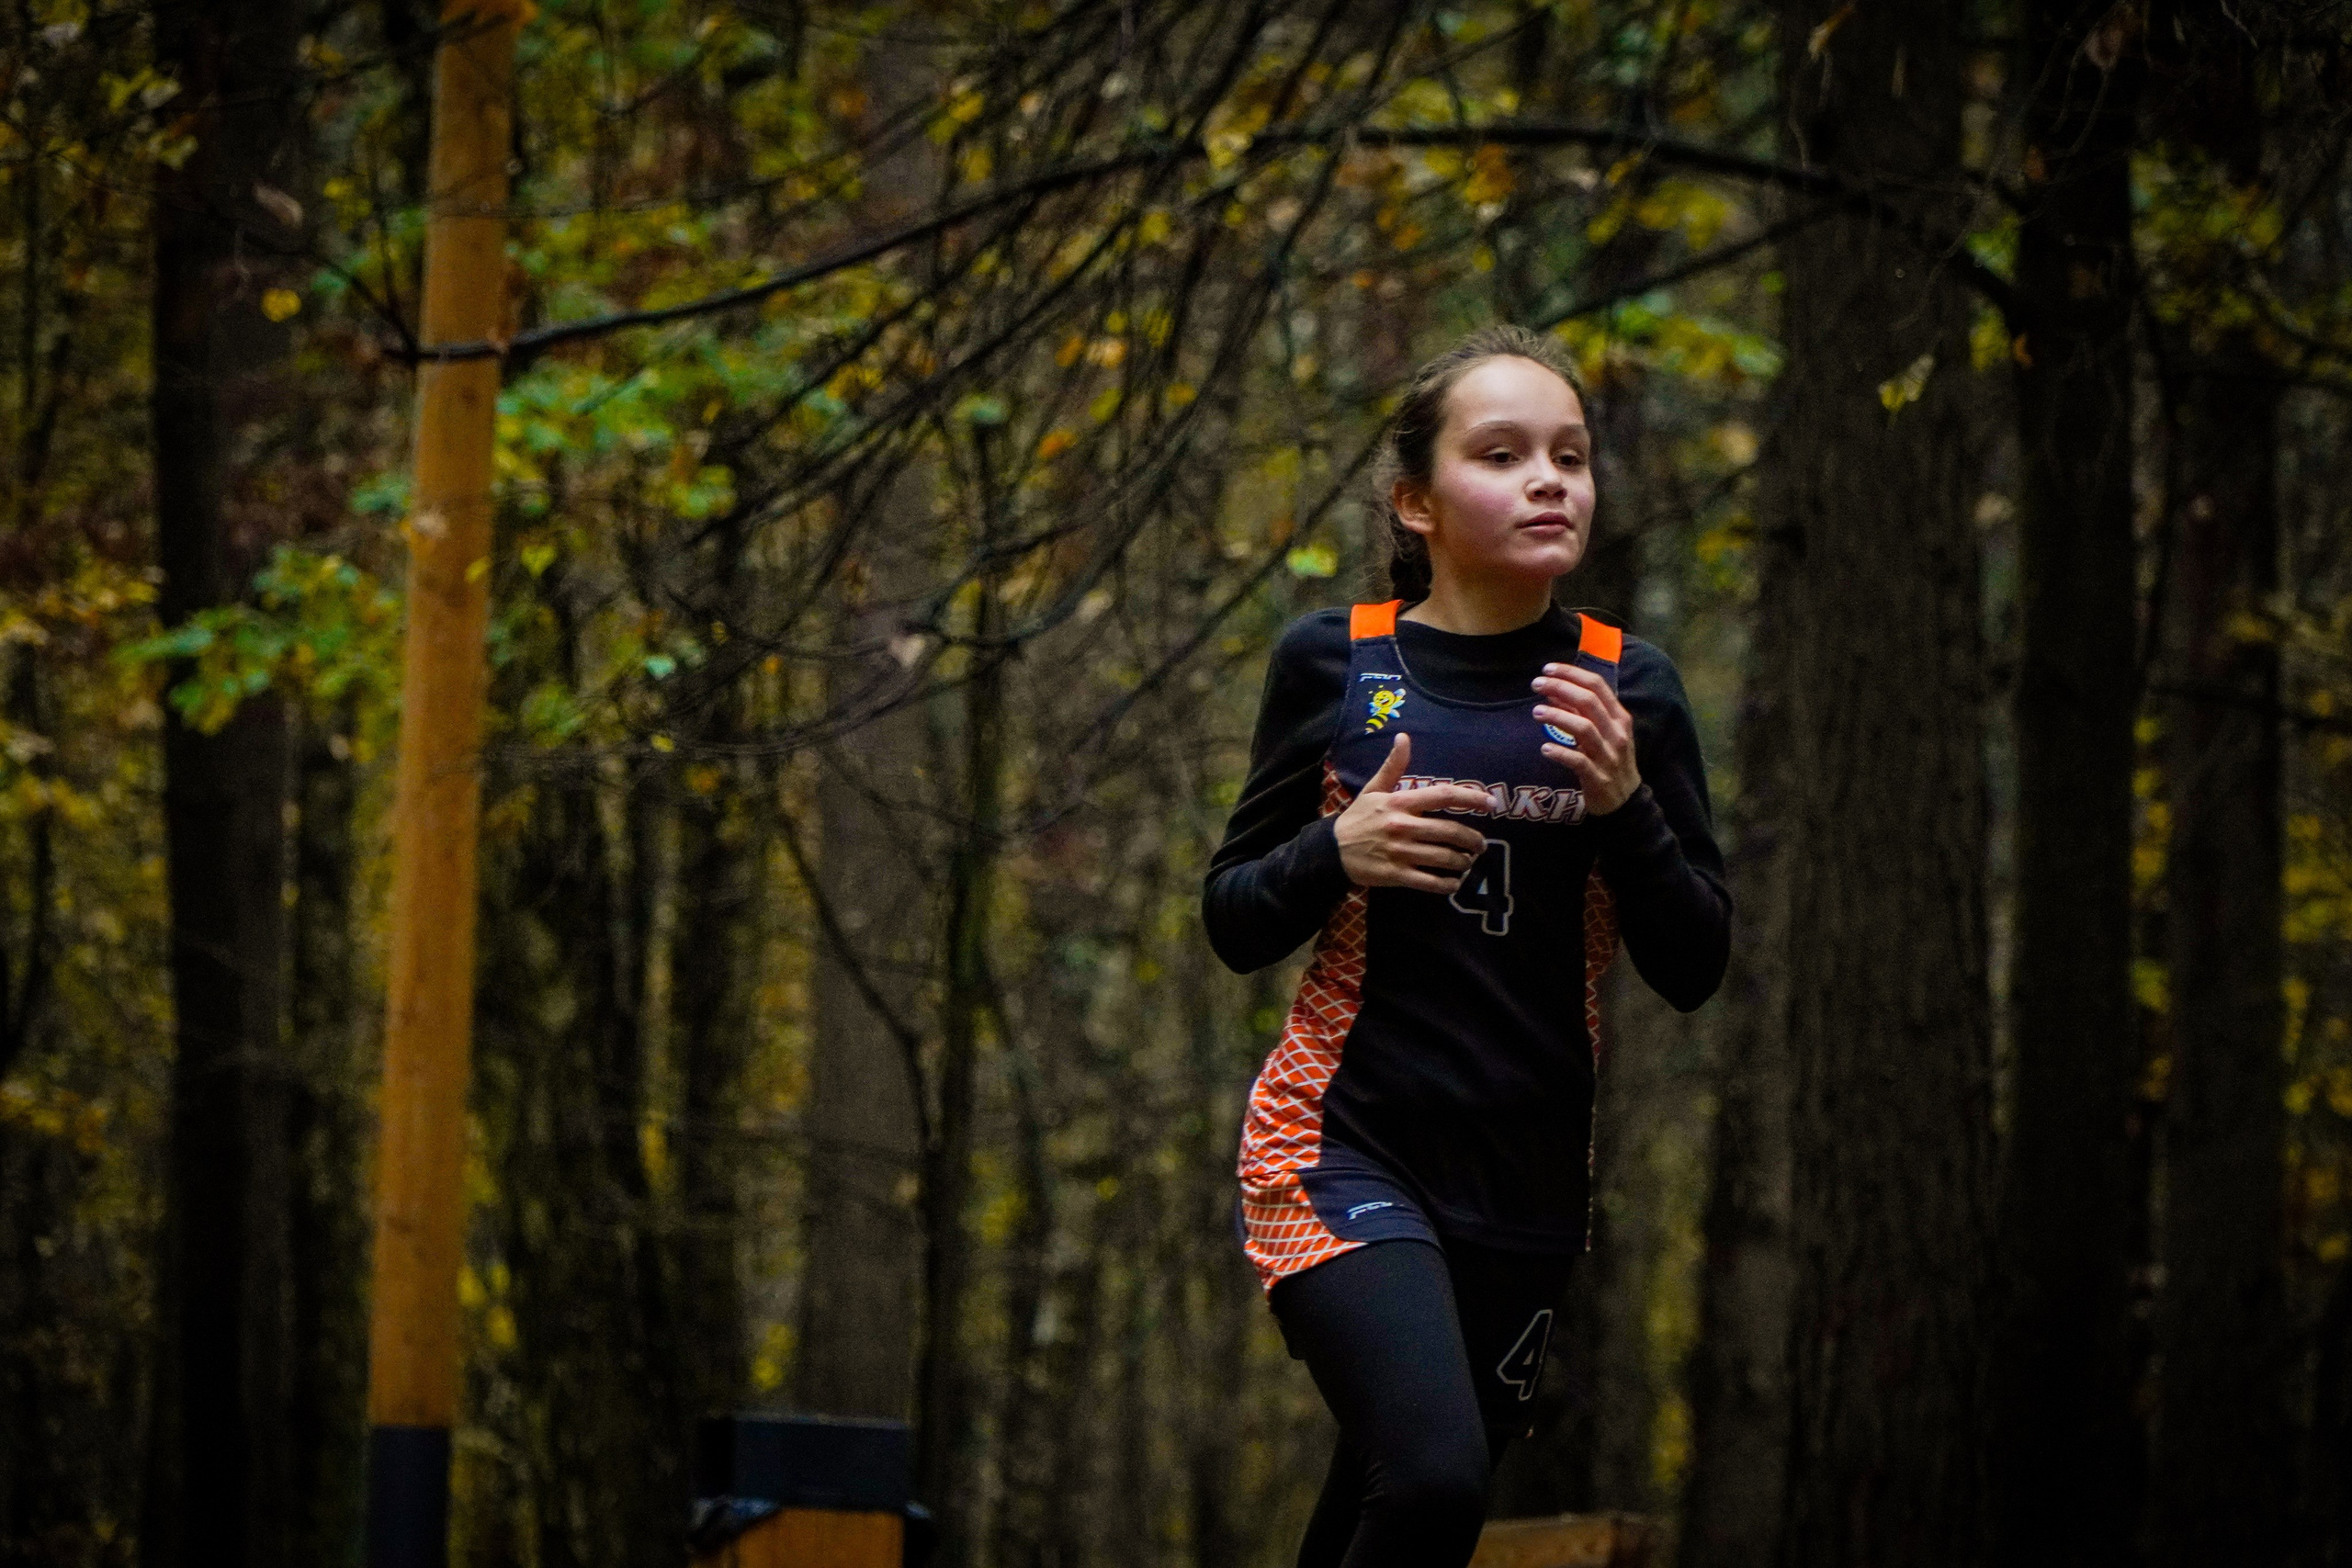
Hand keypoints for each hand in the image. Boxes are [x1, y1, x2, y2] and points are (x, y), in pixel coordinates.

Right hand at [1334, 733, 1494, 891]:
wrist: (1331, 850)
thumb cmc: (1358, 818)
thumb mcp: (1373, 789)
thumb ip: (1393, 766)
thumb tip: (1404, 737)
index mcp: (1400, 802)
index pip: (1443, 796)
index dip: (1471, 798)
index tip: (1491, 803)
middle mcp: (1403, 826)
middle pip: (1450, 831)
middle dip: (1472, 839)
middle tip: (1480, 845)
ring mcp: (1400, 852)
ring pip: (1443, 858)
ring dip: (1462, 862)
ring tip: (1467, 862)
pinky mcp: (1396, 875)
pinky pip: (1429, 882)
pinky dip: (1447, 884)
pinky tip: (1454, 883)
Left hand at [1532, 664, 1640, 814]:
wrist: (1626, 800)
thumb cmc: (1611, 760)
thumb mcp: (1603, 733)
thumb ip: (1581, 712)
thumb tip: (1554, 691)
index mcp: (1618, 717)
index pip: (1597, 686)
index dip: (1572, 674)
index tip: (1548, 669)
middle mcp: (1616, 733)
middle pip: (1589, 702)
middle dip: (1561, 688)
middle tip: (1536, 684)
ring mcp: (1608, 756)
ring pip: (1584, 728)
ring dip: (1558, 717)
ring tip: (1536, 712)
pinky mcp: (1598, 778)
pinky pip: (1579, 762)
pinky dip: (1561, 753)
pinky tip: (1545, 749)